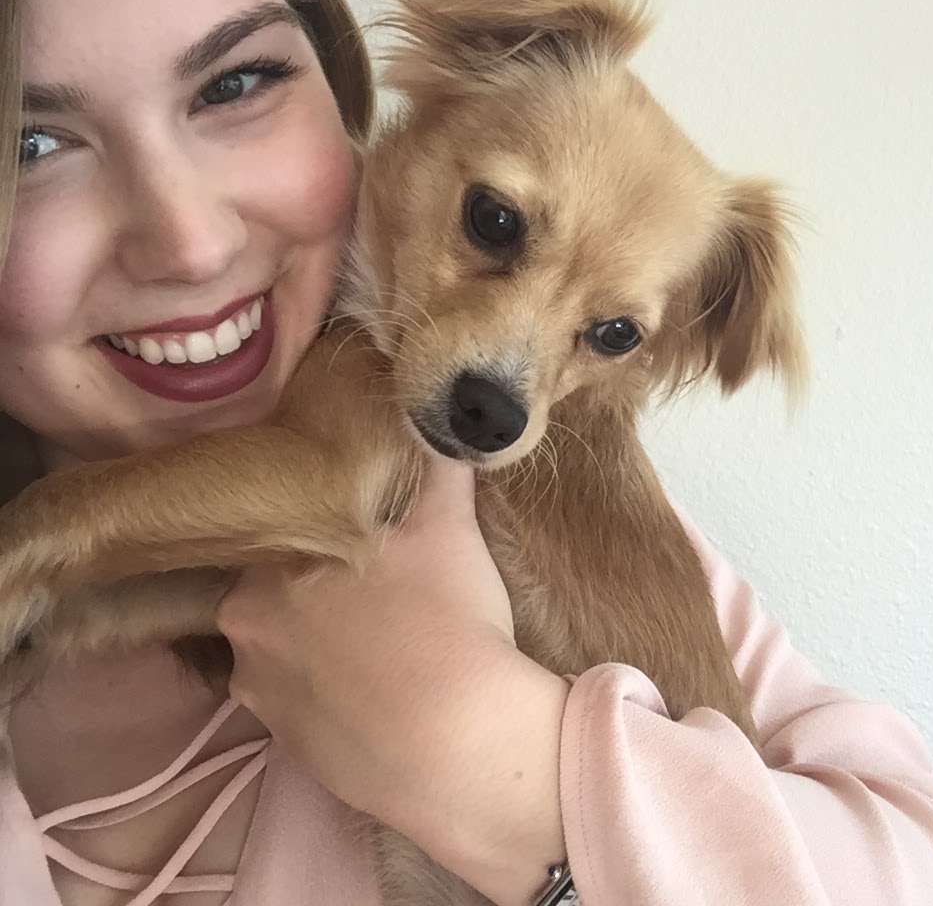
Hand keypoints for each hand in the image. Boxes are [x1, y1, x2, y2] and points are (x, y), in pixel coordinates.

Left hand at [217, 455, 568, 904]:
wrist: (457, 743)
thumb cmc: (444, 618)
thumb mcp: (447, 525)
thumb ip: (435, 465)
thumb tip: (434, 413)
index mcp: (267, 573)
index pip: (279, 543)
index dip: (322, 545)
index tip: (360, 551)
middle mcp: (245, 636)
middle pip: (276, 600)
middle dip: (316, 596)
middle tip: (377, 597)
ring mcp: (263, 701)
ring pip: (286, 656)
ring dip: (321, 650)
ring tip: (382, 651)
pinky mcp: (289, 750)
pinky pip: (304, 710)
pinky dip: (331, 700)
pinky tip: (376, 696)